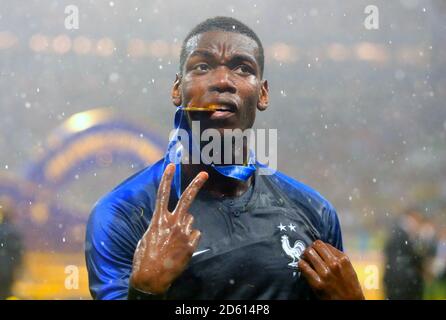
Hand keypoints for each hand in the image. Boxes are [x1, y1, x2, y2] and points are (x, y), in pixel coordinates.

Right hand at [129, 163, 207, 294]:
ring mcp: (184, 233)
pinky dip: (190, 240)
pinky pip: (195, 235)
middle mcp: (173, 223)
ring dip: (186, 227)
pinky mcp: (191, 245)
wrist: (151, 277)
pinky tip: (181, 249)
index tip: (171, 165)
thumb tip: (172, 221)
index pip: (162, 194)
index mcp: (158, 220)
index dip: (167, 178)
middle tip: (204, 174)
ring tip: (175, 241)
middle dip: (196, 185)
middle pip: (186, 199)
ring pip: (190, 221)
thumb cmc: (145, 257)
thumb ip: (161, 225)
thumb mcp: (148, 236)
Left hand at [298, 240, 364, 299]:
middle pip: (315, 246)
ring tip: (305, 259)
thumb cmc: (350, 286)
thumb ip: (337, 257)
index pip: (324, 244)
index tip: (316, 250)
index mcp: (343, 259)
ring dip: (305, 255)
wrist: (350, 303)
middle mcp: (334, 264)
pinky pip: (304, 267)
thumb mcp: (348, 268)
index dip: (318, 247)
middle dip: (310, 248)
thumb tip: (322, 249)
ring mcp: (325, 273)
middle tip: (308, 253)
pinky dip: (301, 264)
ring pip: (308, 253)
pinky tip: (303, 266)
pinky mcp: (317, 283)